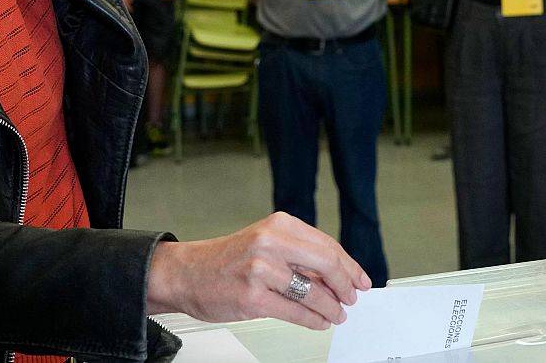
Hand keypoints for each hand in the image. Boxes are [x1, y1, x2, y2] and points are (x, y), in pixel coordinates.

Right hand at [146, 212, 370, 329]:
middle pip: (327, 264)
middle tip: (352, 298)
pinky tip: (319, 322)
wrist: (185, 273)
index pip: (327, 245)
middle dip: (345, 286)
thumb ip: (298, 253)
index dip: (350, 266)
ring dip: (331, 308)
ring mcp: (261, 270)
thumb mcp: (264, 242)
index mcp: (278, 224)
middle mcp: (271, 243)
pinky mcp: (253, 297)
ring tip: (337, 314)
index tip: (360, 279)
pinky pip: (295, 312)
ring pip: (313, 292)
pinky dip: (313, 320)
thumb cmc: (225, 260)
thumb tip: (336, 275)